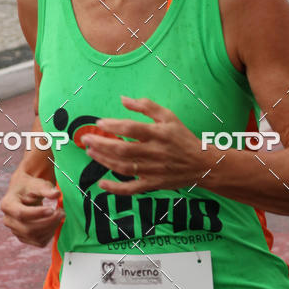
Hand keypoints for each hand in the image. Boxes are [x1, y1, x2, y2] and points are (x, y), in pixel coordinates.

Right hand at [0, 174, 63, 246]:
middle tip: (61, 212)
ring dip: (51, 228)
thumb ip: (46, 189)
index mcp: (7, 204)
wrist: (25, 193)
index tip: (52, 209)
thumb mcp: (37, 184)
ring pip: (35, 237)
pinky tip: (54, 223)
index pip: (21, 213)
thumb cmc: (30, 187)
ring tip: (60, 215)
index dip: (37, 214)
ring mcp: (15, 231)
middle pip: (28, 228)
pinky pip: (39, 242)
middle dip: (48, 222)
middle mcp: (8, 220)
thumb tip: (56, 194)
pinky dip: (50, 234)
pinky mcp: (24, 238)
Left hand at [79, 96, 201, 195]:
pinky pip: (131, 189)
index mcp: (158, 134)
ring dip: (104, 161)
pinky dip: (115, 188)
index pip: (131, 128)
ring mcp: (153, 171)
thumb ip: (146, 106)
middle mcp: (154, 152)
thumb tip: (123, 99)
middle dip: (101, 144)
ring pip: (123, 167)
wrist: (202, 164)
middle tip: (86, 139)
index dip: (113, 126)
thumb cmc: (182, 138)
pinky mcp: (152, 184)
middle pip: (122, 149)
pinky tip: (101, 184)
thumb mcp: (169, 116)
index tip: (99, 123)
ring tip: (90, 152)